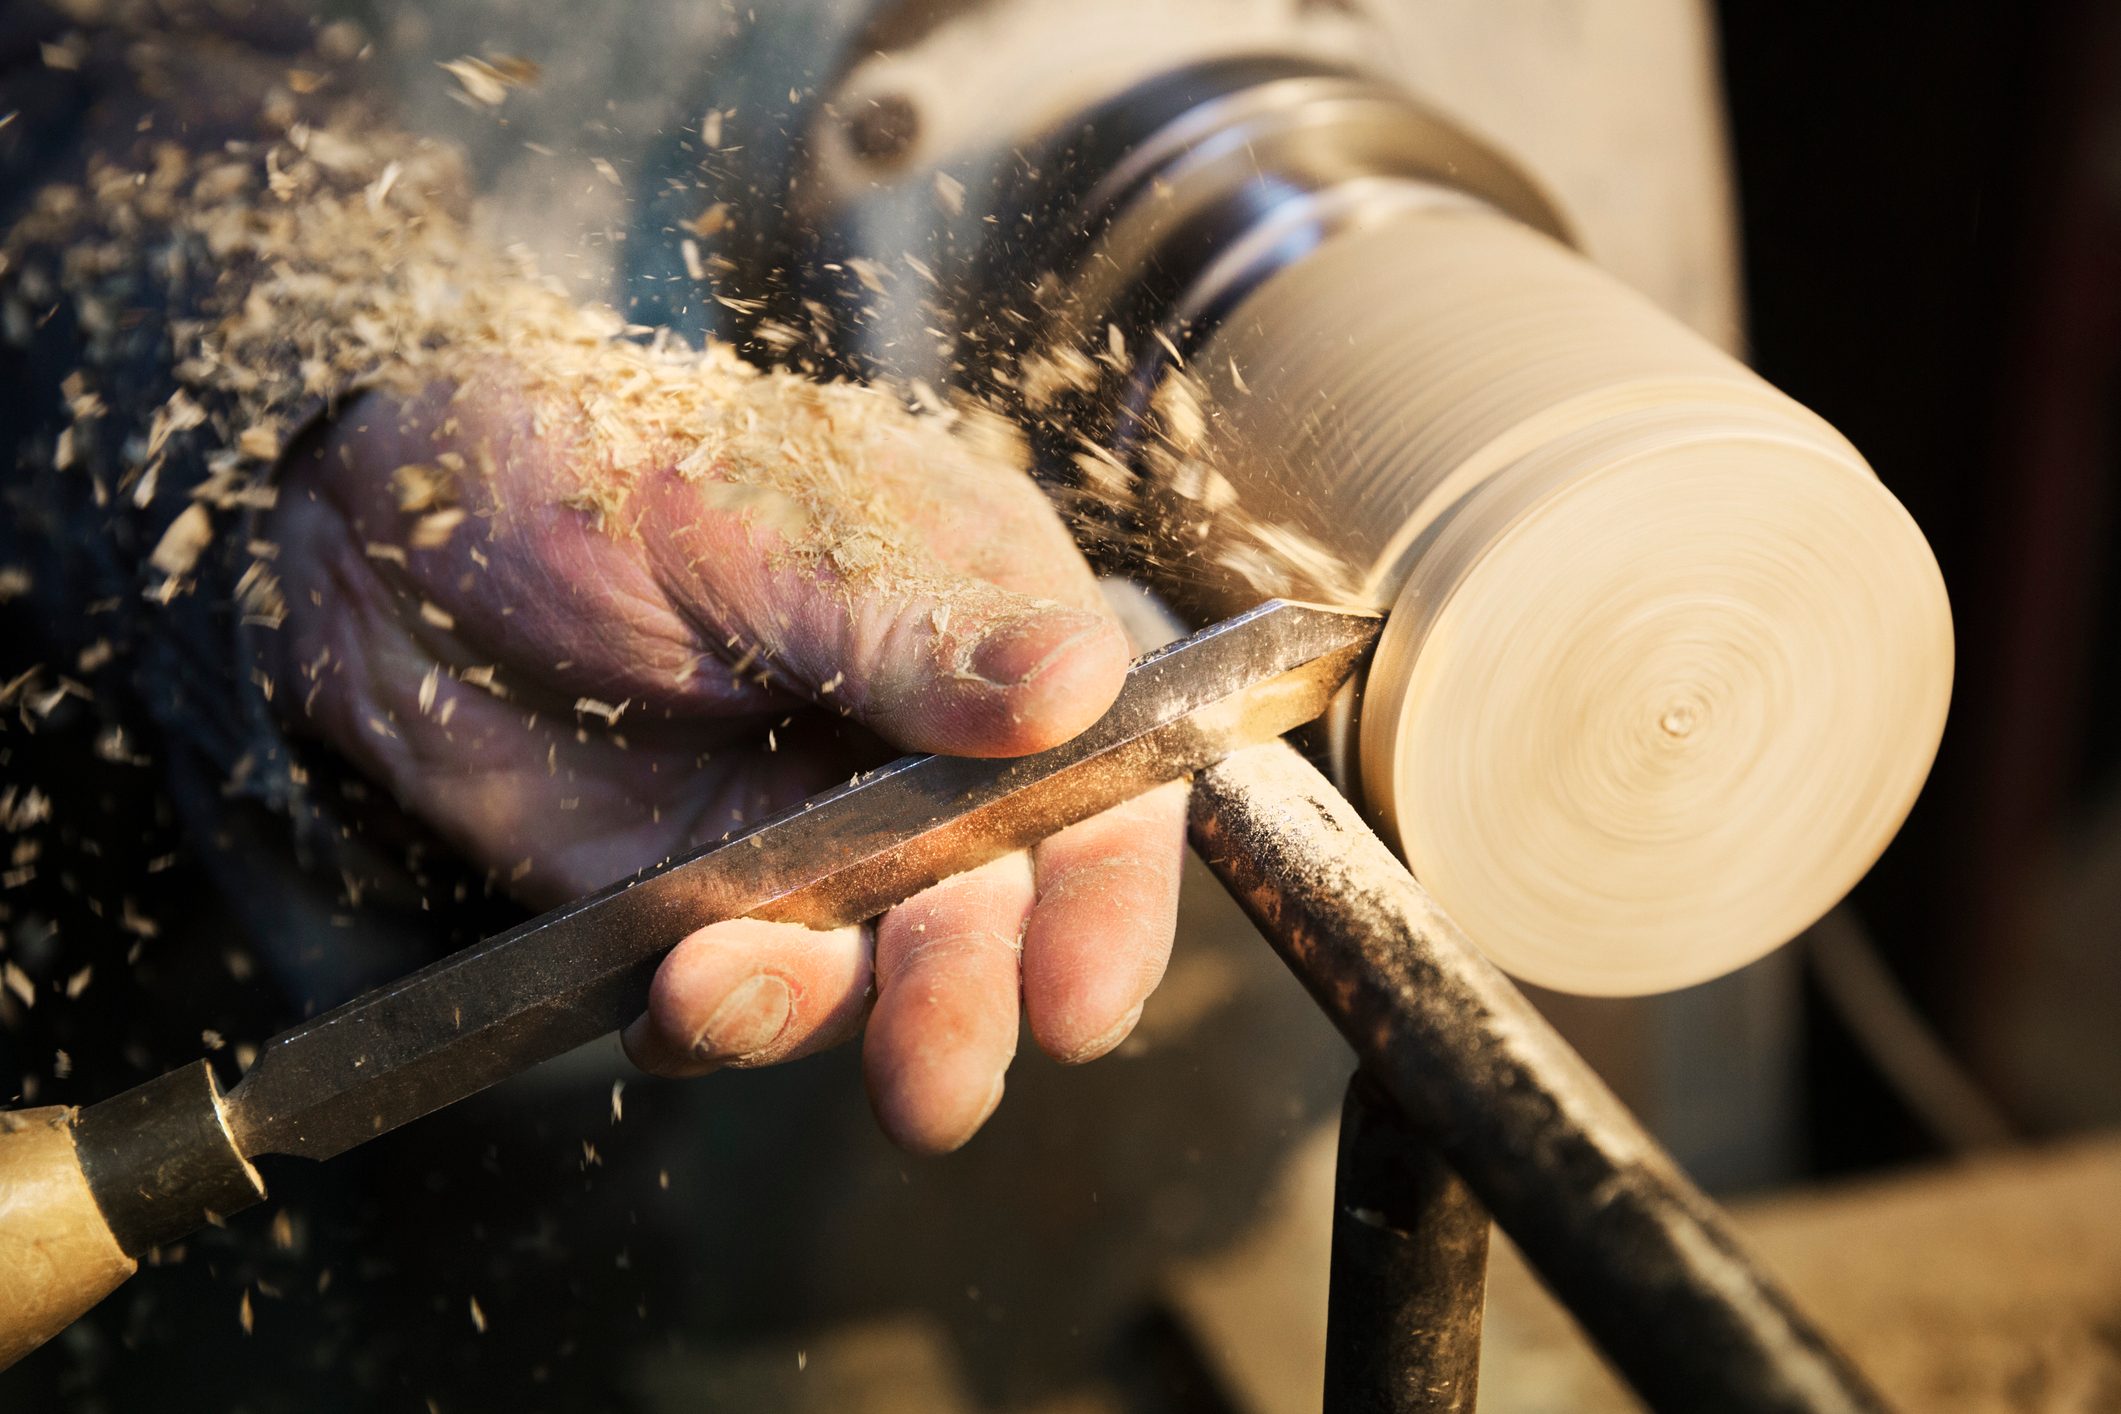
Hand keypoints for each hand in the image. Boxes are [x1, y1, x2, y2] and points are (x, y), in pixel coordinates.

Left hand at [266, 363, 1184, 1152]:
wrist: (377, 530)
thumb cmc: (578, 462)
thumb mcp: (745, 517)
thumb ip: (907, 621)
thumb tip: (1081, 683)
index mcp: (981, 610)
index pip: (1105, 763)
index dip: (1108, 886)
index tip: (1077, 990)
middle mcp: (926, 741)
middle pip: (1005, 896)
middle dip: (968, 993)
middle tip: (931, 1084)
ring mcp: (821, 829)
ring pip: (883, 966)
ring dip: (829, 1013)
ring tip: (724, 990)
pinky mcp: (714, 898)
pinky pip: (752, 993)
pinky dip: (719, 1018)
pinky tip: (673, 996)